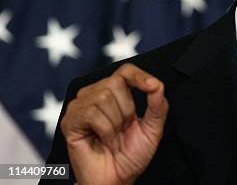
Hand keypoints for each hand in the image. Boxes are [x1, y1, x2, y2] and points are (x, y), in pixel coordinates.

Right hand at [61, 64, 168, 184]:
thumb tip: (157, 84)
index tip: (152, 87)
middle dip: (127, 109)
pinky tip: (102, 139)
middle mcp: (95, 94)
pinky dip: (105, 129)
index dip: (139, 75)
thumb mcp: (152, 129)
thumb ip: (158, 105)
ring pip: (103, 97)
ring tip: (113, 135)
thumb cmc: (131, 155)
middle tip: (123, 128)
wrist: (116, 179)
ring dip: (116, 122)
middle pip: (115, 82)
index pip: (126, 71)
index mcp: (114, 92)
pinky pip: (92, 113)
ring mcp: (80, 106)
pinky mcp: (70, 121)